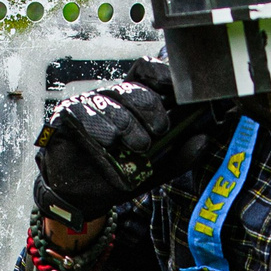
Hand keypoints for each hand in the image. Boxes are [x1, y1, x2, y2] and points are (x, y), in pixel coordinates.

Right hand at [32, 60, 204, 223]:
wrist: (79, 198)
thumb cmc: (114, 176)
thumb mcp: (153, 171)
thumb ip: (177, 156)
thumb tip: (204, 140)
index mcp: (132, 104)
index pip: (146, 72)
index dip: (161, 74)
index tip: (176, 89)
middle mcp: (110, 99)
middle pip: (132, 85)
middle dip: (150, 104)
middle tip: (161, 128)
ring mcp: (88, 105)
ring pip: (110, 98)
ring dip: (128, 122)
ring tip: (139, 146)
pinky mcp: (66, 116)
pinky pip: (83, 111)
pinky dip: (99, 126)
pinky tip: (109, 143)